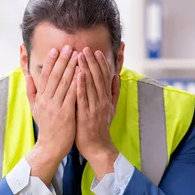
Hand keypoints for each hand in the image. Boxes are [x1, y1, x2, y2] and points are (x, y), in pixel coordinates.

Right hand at [25, 45, 77, 184]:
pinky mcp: (65, 114)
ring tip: (77, 55)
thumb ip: (31, 92)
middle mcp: (47, 100)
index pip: (45, 76)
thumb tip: (28, 77)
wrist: (50, 147)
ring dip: (71, 68)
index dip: (51, 62)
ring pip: (64, 83)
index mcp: (41, 98)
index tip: (56, 49)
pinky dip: (77, 83)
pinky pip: (72, 95)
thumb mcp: (34, 109)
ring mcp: (56, 107)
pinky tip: (83, 73)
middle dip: (62, 60)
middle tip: (69, 47)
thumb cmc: (46, 127)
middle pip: (55, 76)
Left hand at [76, 48, 119, 179]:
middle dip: (91, 62)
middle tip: (85, 48)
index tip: (95, 51)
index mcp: (106, 99)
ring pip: (90, 85)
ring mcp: (94, 107)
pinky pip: (83, 97)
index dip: (100, 64)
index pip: (104, 77)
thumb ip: (113, 92)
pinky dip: (81, 85)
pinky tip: (77, 74)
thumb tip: (116, 77)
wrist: (98, 147)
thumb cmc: (100, 128)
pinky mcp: (86, 115)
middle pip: (97, 78)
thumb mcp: (111, 109)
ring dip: (85, 69)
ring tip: (80, 55)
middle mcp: (101, 101)